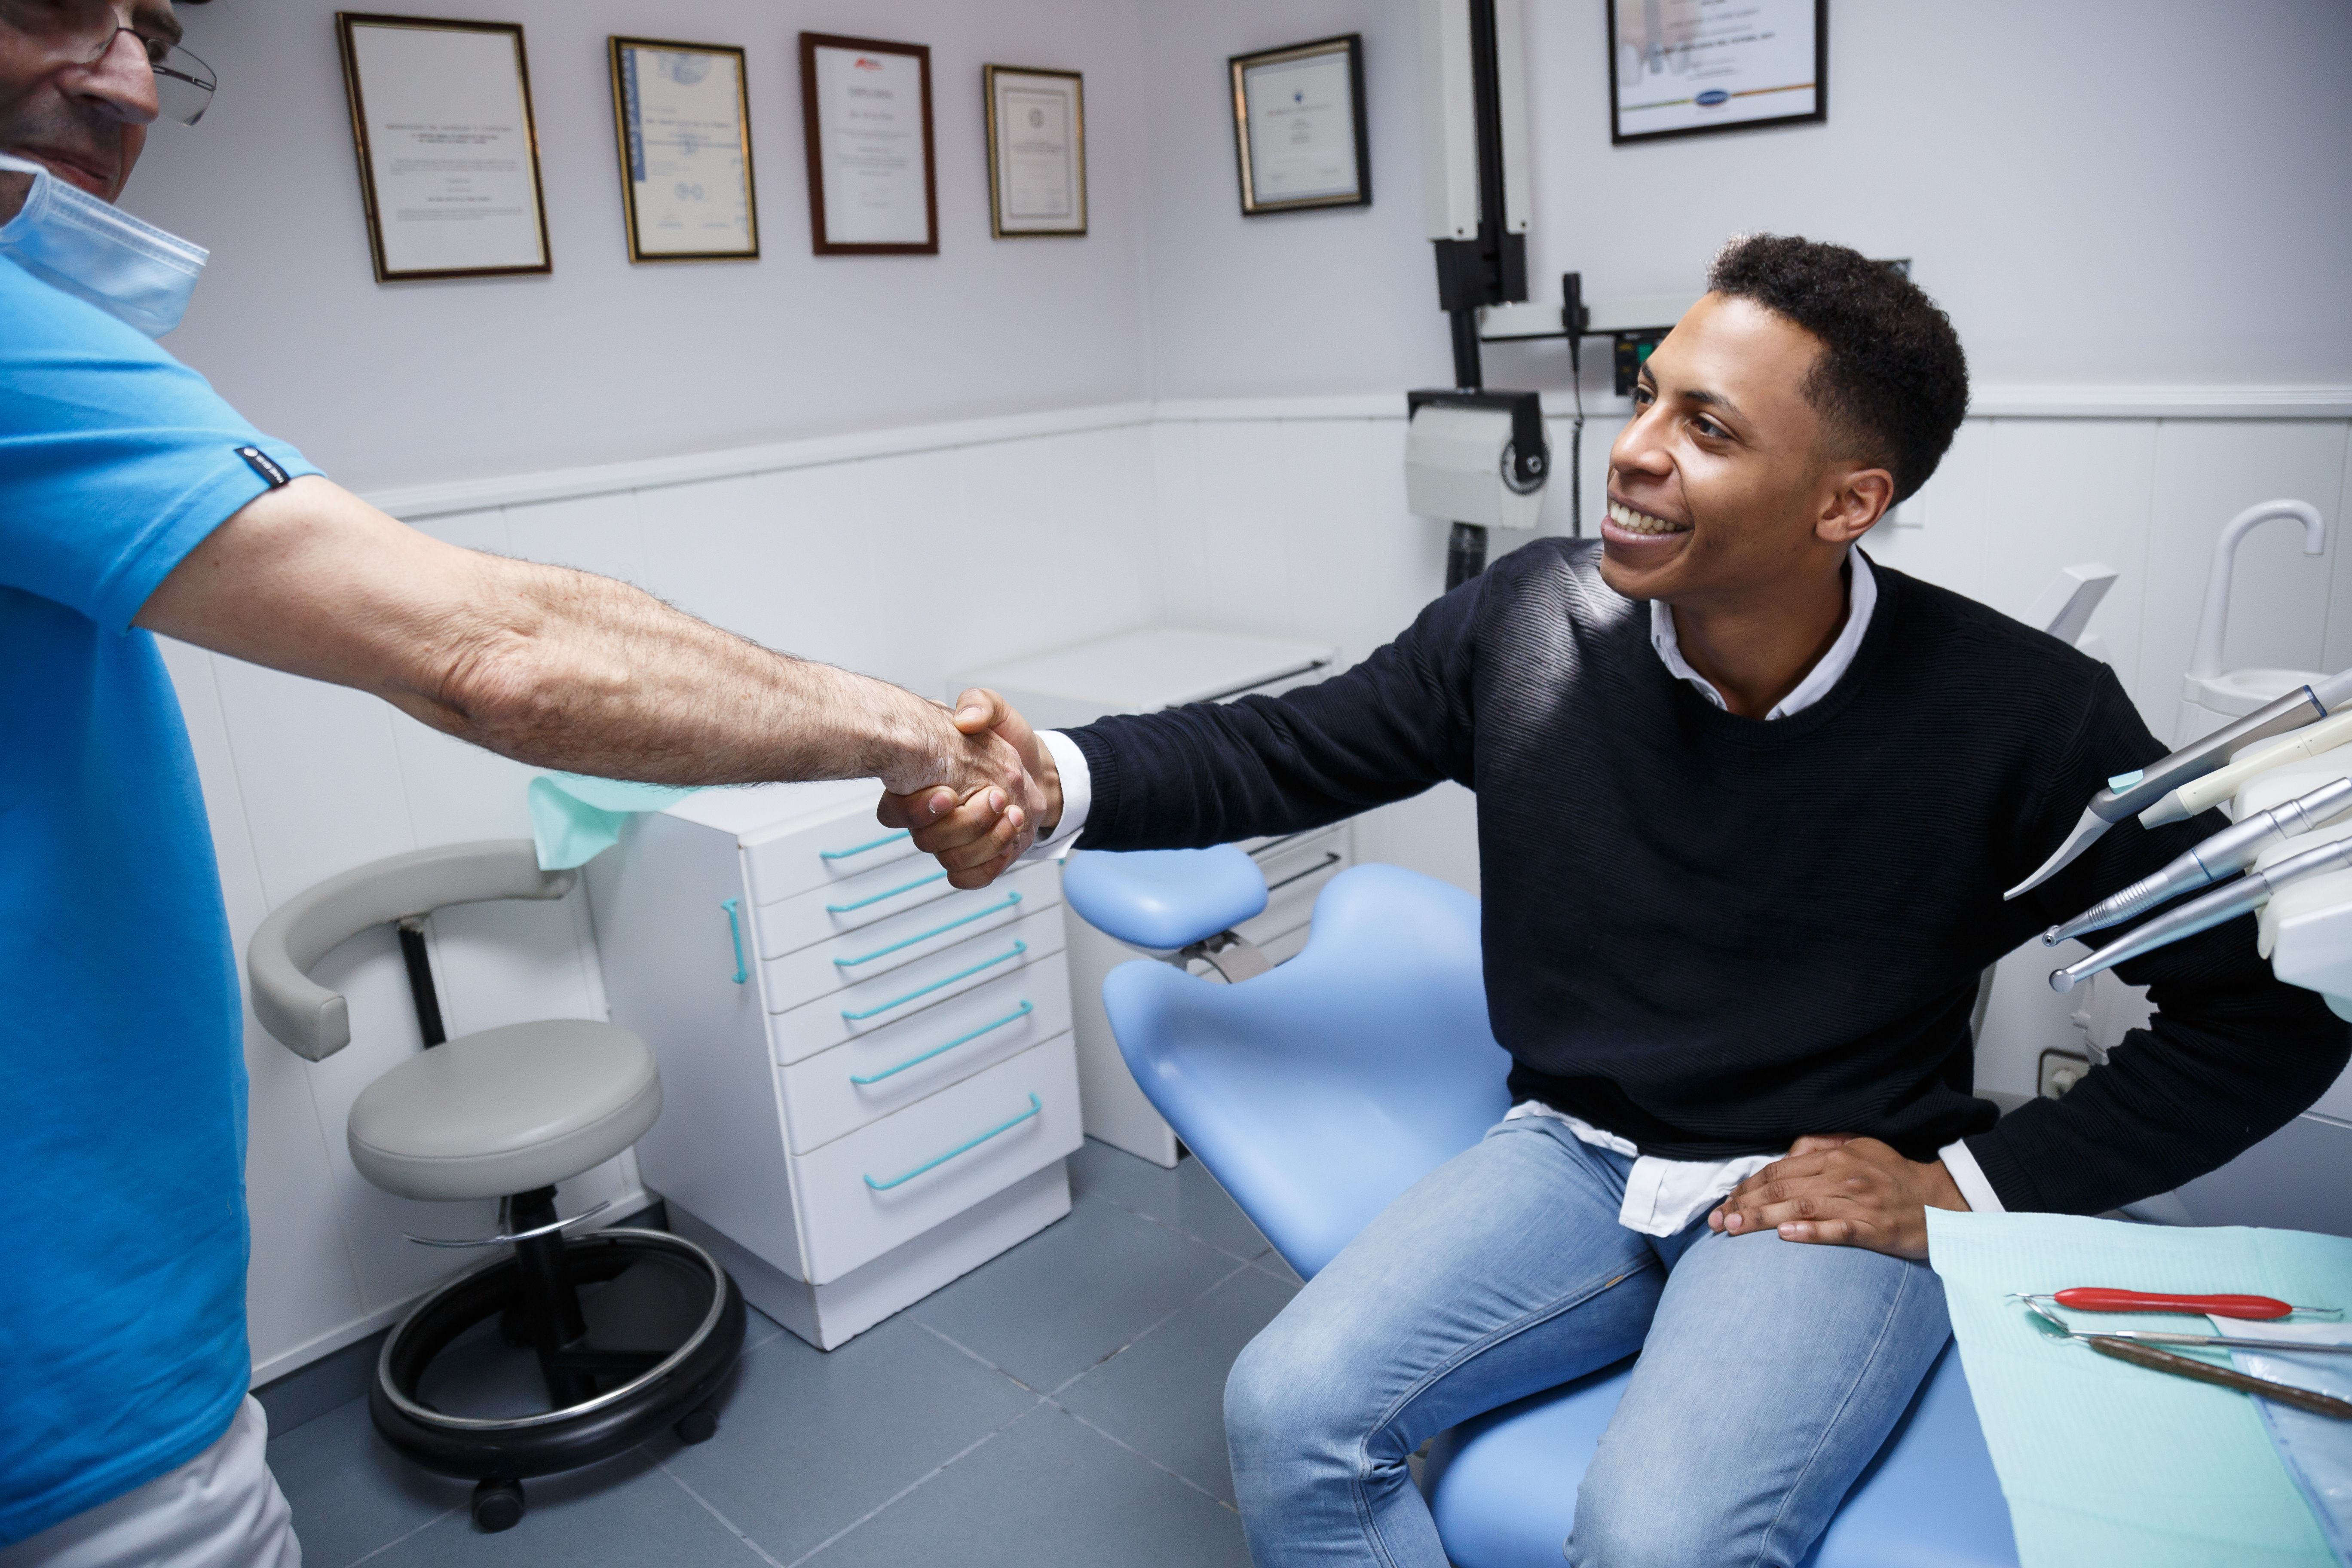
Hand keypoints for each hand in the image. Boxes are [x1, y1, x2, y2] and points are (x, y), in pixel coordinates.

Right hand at [876, 689, 1059, 888]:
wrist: (1037, 768)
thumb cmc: (1007, 740)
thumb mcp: (997, 711)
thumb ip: (980, 704)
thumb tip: (965, 720)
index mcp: (921, 785)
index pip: (893, 814)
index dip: (917, 811)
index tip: (948, 793)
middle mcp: (932, 819)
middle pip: (926, 842)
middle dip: (966, 823)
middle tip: (998, 797)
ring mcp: (953, 842)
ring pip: (951, 861)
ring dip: (985, 841)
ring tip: (1013, 815)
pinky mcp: (978, 859)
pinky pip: (970, 879)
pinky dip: (990, 863)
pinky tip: (1010, 839)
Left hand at [1706, 1134, 1967, 1259]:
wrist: (1940, 1201)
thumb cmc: (1892, 1175)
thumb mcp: (1858, 1146)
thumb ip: (1819, 1146)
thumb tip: (1785, 1152)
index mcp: (1835, 1156)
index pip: (1778, 1169)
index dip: (1747, 1186)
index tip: (1724, 1202)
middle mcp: (1843, 1176)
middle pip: (1782, 1188)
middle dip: (1745, 1204)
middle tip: (1717, 1221)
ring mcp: (1858, 1203)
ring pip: (1802, 1208)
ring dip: (1764, 1219)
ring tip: (1735, 1229)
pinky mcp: (1874, 1229)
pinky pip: (1839, 1230)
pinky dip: (1811, 1232)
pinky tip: (1786, 1237)